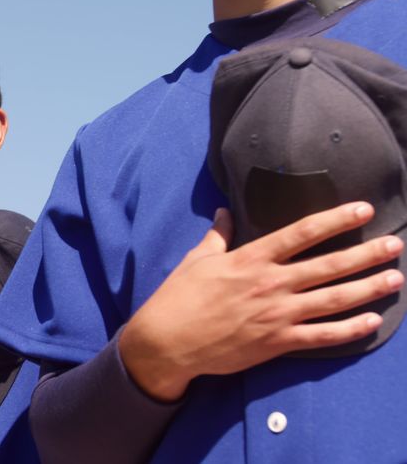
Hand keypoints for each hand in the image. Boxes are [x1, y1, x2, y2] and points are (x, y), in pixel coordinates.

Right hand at [120, 203, 403, 401]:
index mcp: (250, 259)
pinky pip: (322, 336)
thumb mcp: (196, 260)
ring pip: (333, 299)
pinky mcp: (276, 342)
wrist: (168, 342)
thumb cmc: (178, 298)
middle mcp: (270, 284)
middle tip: (395, 245)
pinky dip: (350, 329)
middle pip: (329, 265)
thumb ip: (217, 236)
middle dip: (366, 254)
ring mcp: (276, 314)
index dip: (335, 220)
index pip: (301, 233)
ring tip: (395, 279)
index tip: (363, 210)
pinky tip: (373, 321)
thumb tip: (225, 212)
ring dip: (368, 288)